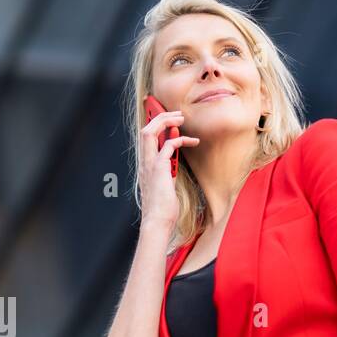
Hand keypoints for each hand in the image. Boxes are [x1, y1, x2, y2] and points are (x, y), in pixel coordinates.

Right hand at [138, 110, 198, 233]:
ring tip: (181, 118)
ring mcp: (149, 164)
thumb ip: (167, 170)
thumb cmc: (163, 208)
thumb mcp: (165, 185)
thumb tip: (174, 162)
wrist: (158, 221)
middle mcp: (144, 162)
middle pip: (145, 129)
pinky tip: (192, 142)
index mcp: (145, 165)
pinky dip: (180, 139)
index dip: (154, 123)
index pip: (145, 137)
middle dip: (159, 116)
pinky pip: (168, 145)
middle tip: (176, 114)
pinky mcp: (158, 168)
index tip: (167, 117)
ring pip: (149, 132)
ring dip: (165, 121)